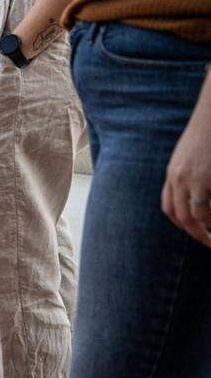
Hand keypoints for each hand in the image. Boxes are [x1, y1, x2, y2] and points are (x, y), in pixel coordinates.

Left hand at [162, 112, 210, 246]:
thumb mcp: (192, 157)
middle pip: (181, 217)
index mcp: (173, 174)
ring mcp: (192, 178)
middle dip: (196, 234)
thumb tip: (196, 194)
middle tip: (210, 243)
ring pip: (196, 216)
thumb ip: (191, 174)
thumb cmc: (208, 134)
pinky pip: (207, 207)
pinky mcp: (206, 177)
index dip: (182, 225)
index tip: (197, 232)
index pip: (170, 208)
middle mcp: (177, 178)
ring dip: (207, 230)